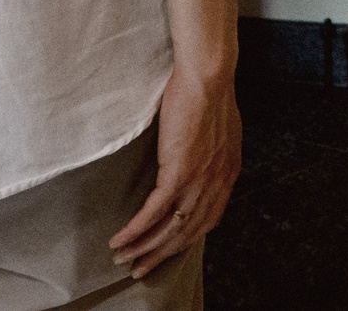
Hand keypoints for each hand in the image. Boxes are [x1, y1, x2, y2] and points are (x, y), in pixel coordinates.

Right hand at [109, 63, 239, 278]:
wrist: (209, 76)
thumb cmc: (209, 96)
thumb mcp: (220, 134)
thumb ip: (212, 156)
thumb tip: (199, 166)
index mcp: (228, 174)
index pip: (209, 220)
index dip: (186, 239)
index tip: (167, 251)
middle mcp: (217, 183)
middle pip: (189, 232)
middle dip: (162, 254)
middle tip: (140, 269)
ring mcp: (199, 179)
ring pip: (170, 227)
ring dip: (144, 248)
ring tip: (124, 259)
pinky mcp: (178, 172)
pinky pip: (154, 212)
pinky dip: (135, 230)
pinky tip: (119, 240)